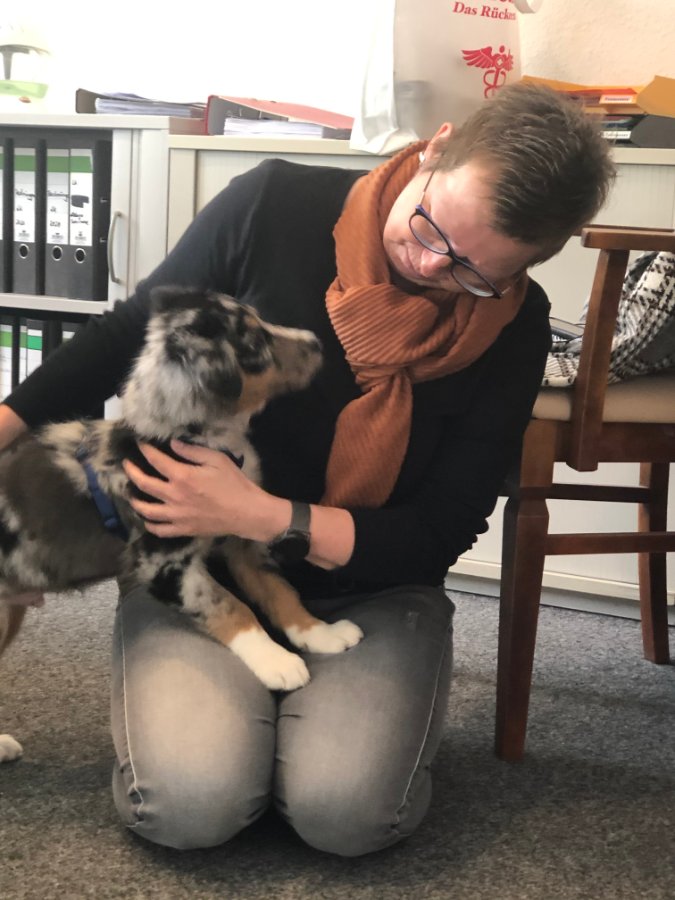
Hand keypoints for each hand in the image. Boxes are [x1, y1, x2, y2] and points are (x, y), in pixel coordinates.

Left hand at [123, 439, 283, 540]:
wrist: (246, 513)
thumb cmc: (234, 484)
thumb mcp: (217, 460)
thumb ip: (193, 451)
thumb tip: (172, 444)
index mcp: (182, 477)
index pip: (156, 461)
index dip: (145, 450)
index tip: (140, 444)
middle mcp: (174, 496)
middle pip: (143, 484)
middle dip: (131, 472)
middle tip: (127, 465)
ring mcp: (177, 516)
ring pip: (146, 510)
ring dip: (135, 500)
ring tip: (131, 494)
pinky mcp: (183, 529)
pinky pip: (159, 530)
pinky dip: (149, 525)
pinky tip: (147, 519)